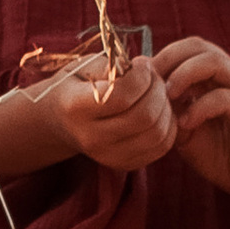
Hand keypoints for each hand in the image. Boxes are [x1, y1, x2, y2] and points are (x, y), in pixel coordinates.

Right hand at [18, 47, 173, 176]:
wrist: (61, 121)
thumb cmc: (76, 86)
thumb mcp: (84, 67)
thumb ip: (112, 65)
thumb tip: (143, 68)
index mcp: (75, 108)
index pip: (121, 96)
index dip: (140, 76)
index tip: (141, 65)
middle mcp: (91, 137)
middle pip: (143, 116)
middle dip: (157, 90)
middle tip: (154, 77)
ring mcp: (108, 156)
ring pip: (157, 133)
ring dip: (166, 107)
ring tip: (157, 93)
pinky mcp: (124, 164)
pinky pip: (161, 146)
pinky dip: (168, 125)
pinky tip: (158, 110)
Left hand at [157, 38, 229, 207]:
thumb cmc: (217, 152)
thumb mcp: (183, 128)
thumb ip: (168, 107)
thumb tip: (143, 87)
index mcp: (219, 74)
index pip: (190, 46)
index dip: (163, 55)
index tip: (143, 77)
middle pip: (200, 46)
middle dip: (170, 59)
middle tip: (151, 81)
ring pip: (215, 62)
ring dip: (184, 75)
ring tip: (168, 96)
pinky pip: (225, 98)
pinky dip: (200, 107)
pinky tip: (186, 123)